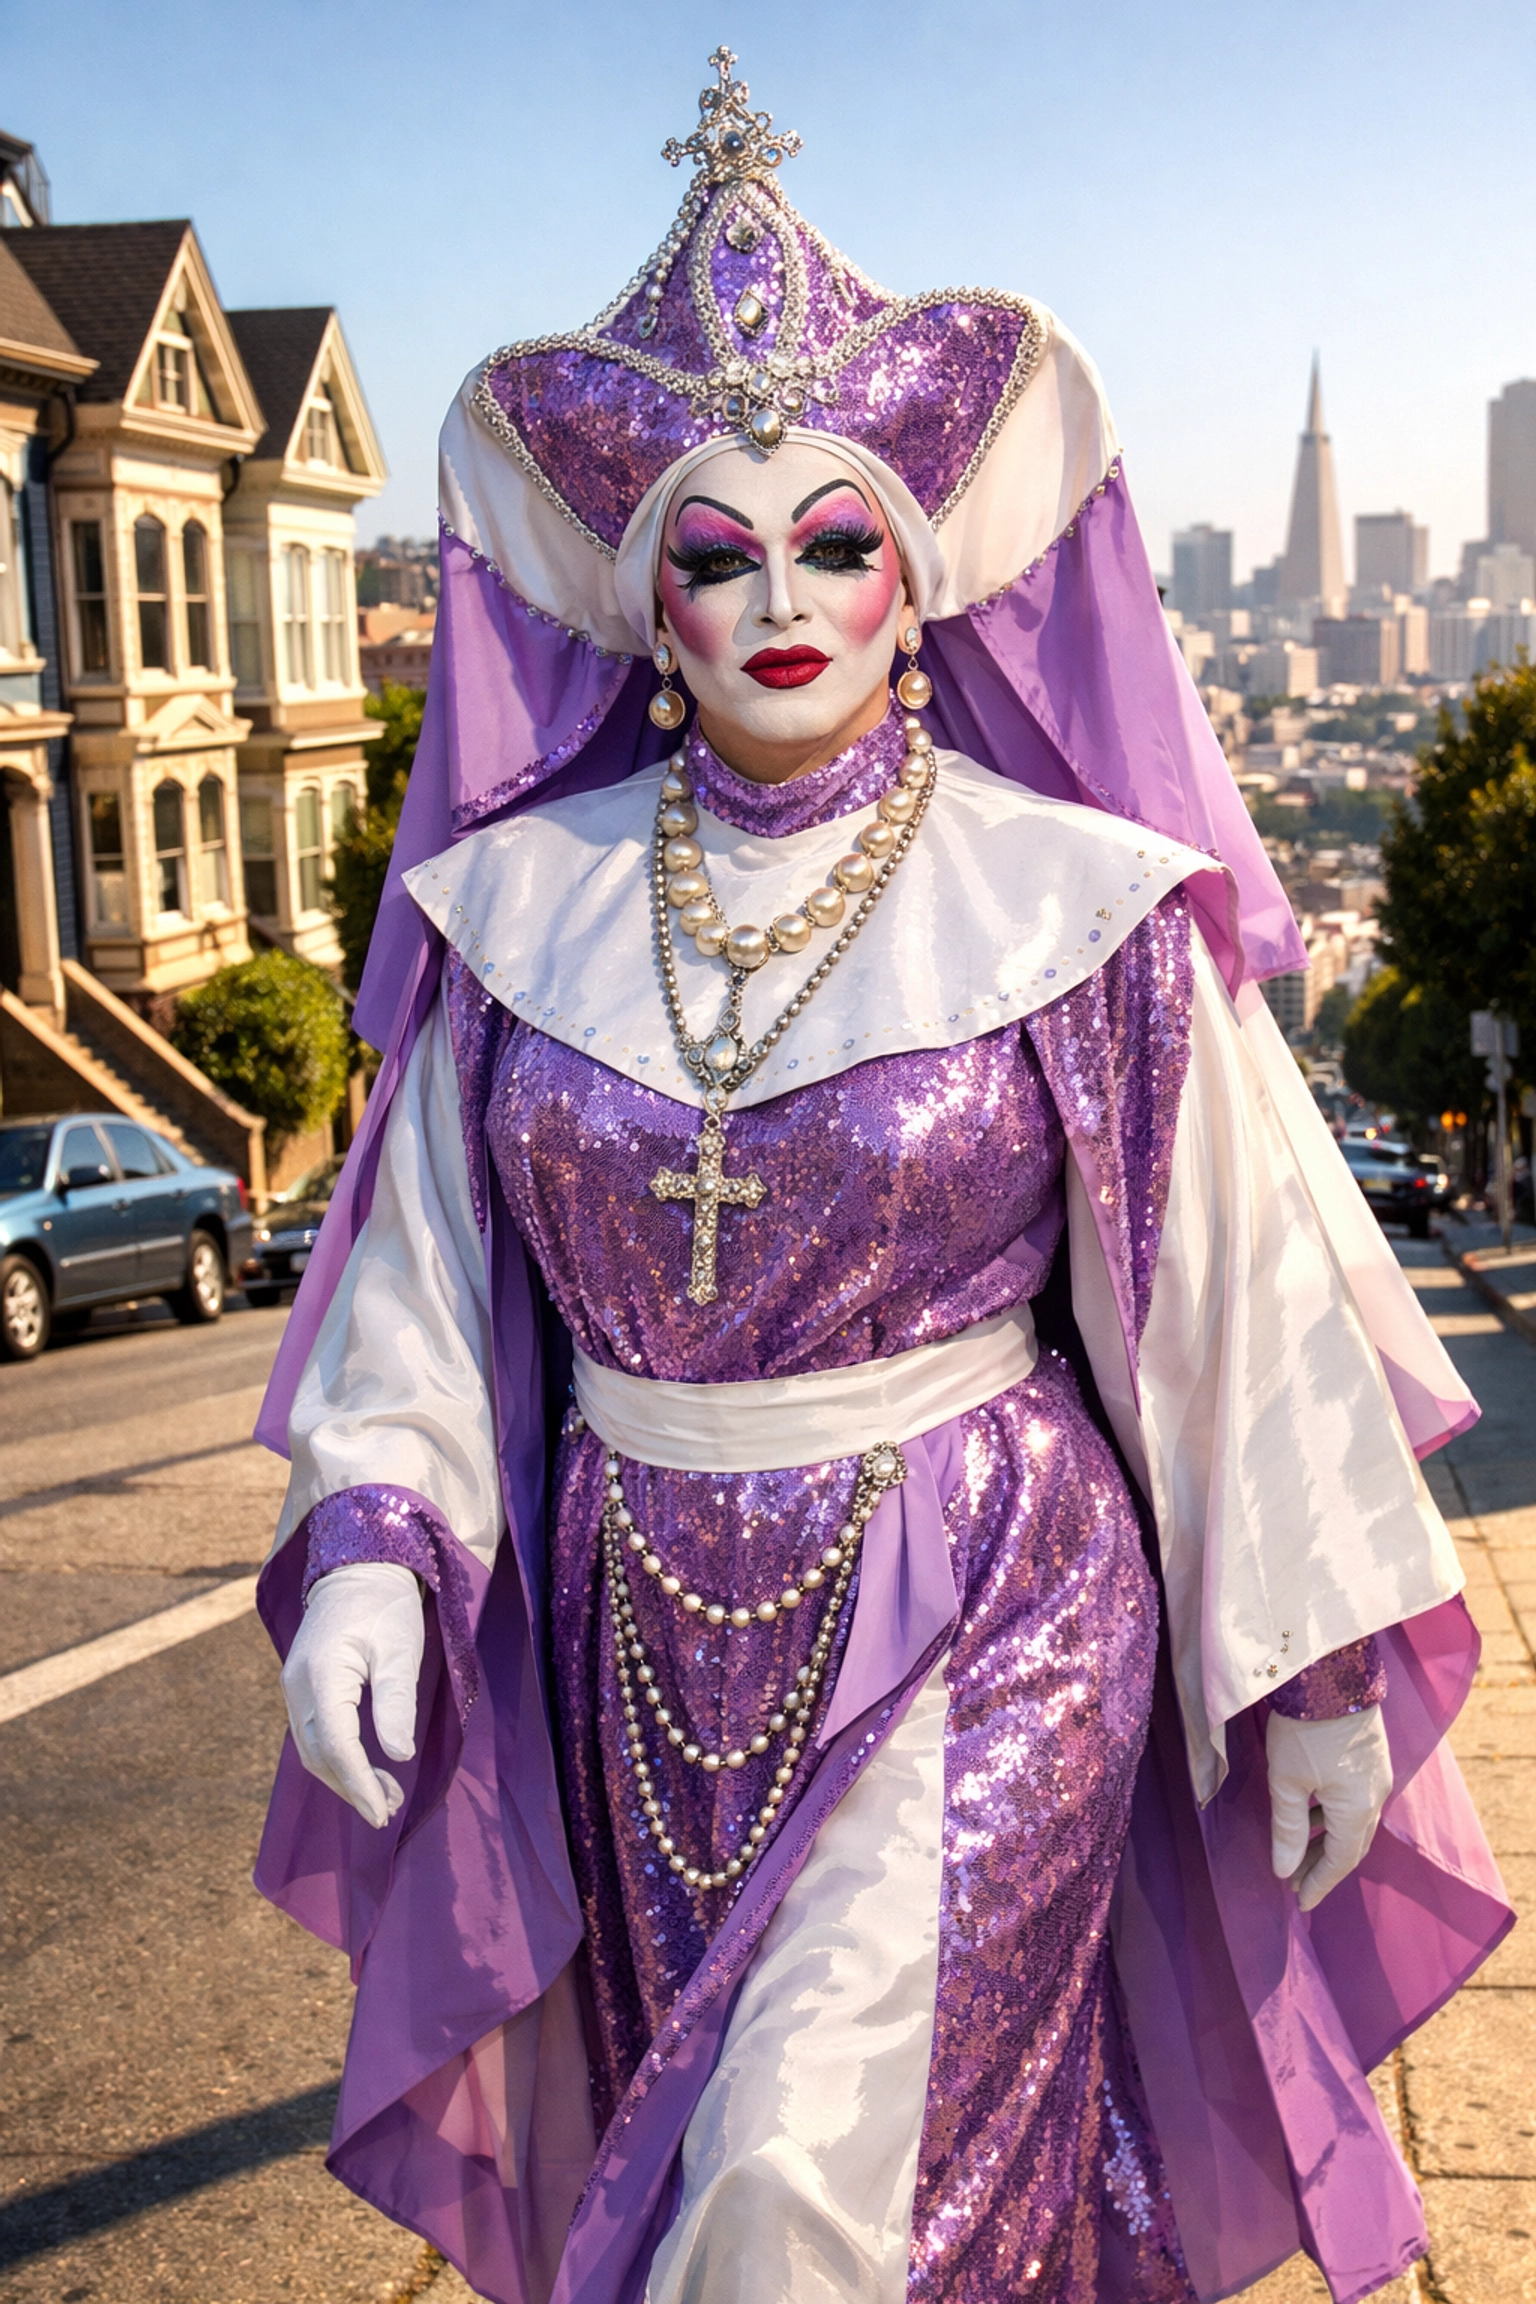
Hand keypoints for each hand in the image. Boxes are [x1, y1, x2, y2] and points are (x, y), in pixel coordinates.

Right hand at [281, 1563, 423, 1828]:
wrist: (358, 1572)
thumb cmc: (385, 1607)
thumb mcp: (400, 1650)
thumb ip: (396, 1702)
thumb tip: (398, 1756)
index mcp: (321, 1674)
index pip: (337, 1745)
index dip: (359, 1783)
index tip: (383, 1811)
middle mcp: (297, 1686)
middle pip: (319, 1755)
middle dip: (352, 1788)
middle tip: (388, 1810)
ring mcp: (294, 1688)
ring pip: (312, 1750)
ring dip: (344, 1778)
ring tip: (383, 1796)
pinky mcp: (301, 1689)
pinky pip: (313, 1735)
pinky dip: (337, 1759)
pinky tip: (365, 1768)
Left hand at [1267, 1706, 1392, 1910]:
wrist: (1332, 1671)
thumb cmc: (1304, 1728)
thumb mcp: (1287, 1780)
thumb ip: (1288, 1829)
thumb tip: (1284, 1871)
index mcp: (1357, 1810)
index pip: (1341, 1861)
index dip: (1320, 1884)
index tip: (1301, 1902)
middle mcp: (1376, 1797)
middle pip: (1351, 1845)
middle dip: (1324, 1866)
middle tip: (1298, 1882)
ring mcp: (1377, 1776)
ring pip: (1354, 1822)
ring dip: (1329, 1840)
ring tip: (1301, 1852)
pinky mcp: (1372, 1757)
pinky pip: (1357, 1801)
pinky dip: (1335, 1816)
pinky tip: (1314, 1812)